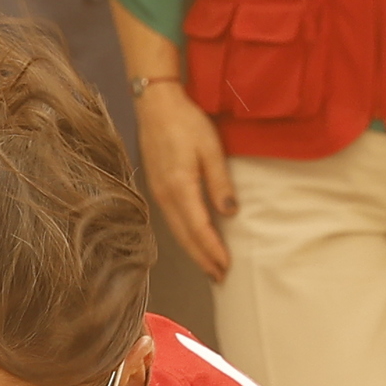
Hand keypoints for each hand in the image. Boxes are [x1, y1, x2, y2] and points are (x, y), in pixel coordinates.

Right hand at [133, 81, 234, 282]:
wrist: (155, 106)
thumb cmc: (186, 122)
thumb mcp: (210, 148)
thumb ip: (219, 182)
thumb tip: (229, 213)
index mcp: (180, 187)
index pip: (199, 228)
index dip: (213, 250)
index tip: (226, 266)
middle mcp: (166, 197)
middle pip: (185, 237)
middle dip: (203, 259)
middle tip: (220, 278)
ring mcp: (159, 194)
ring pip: (177, 232)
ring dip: (194, 252)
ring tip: (209, 267)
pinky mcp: (158, 189)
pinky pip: (173, 221)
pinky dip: (185, 236)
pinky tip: (195, 241)